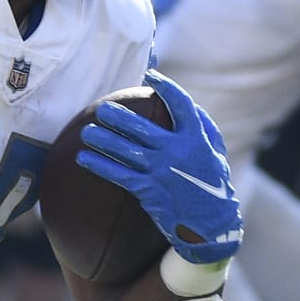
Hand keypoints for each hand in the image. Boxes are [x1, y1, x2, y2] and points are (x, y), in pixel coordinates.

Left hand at [78, 69, 242, 263]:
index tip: (150, 74)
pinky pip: (119, 175)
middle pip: (141, 127)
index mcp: (197, 138)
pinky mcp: (150, 191)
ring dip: (102, 140)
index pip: (180, 104)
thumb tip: (184, 103)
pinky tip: (83, 158)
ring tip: (86, 132)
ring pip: (125, 150)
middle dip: (117, 116)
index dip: (166, 87)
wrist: (213, 226)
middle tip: (101, 109)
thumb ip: (202, 127)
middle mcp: (178, 152)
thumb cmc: (213, 183)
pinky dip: (99, 165)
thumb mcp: (215, 152)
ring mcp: (163, 172)